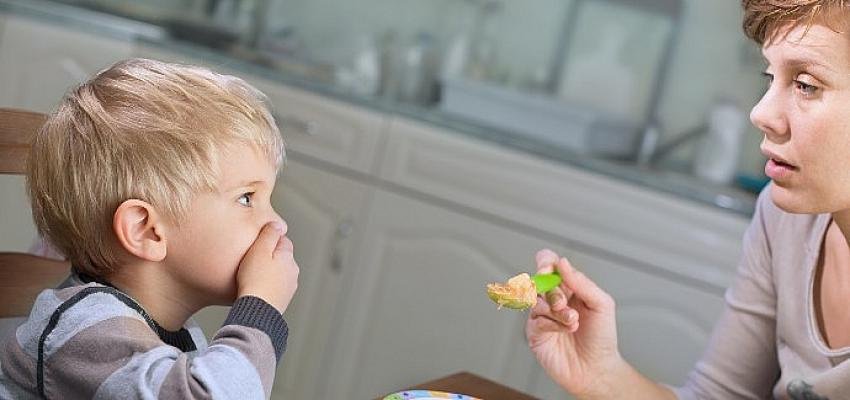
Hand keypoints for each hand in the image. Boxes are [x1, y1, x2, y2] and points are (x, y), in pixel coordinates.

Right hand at [236, 221, 298, 313]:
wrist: (257, 311)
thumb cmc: (255, 281)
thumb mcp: (259, 250)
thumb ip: (269, 234)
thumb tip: (277, 224)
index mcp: (288, 257)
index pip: (283, 240)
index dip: (268, 240)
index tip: (257, 244)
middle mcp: (292, 272)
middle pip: (281, 257)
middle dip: (269, 257)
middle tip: (251, 261)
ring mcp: (289, 287)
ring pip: (278, 273)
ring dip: (268, 273)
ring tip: (251, 277)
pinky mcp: (282, 300)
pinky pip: (274, 288)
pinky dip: (267, 286)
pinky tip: (255, 289)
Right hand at [526, 249, 623, 397]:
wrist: (597, 368)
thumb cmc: (601, 337)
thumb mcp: (601, 303)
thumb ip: (581, 282)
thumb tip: (562, 263)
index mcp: (568, 287)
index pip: (548, 264)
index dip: (545, 262)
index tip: (549, 268)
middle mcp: (552, 299)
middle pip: (538, 281)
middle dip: (552, 291)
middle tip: (564, 303)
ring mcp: (542, 316)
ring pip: (535, 301)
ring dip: (555, 310)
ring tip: (572, 321)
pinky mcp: (535, 333)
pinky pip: (535, 320)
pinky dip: (552, 324)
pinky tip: (566, 330)